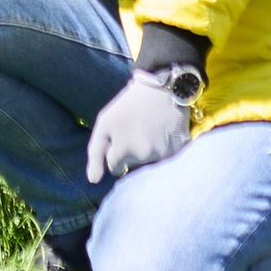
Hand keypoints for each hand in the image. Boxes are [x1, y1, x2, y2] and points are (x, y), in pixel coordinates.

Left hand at [85, 68, 196, 184]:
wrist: (160, 88)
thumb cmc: (128, 105)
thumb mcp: (105, 123)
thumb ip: (96, 153)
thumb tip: (93, 181)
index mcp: (121, 151)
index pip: (115, 168)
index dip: (116, 154)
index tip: (122, 138)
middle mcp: (140, 156)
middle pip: (133, 169)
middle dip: (132, 156)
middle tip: (137, 134)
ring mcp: (159, 155)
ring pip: (149, 165)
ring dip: (148, 154)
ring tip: (150, 132)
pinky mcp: (176, 152)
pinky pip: (166, 162)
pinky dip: (163, 151)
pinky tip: (162, 136)